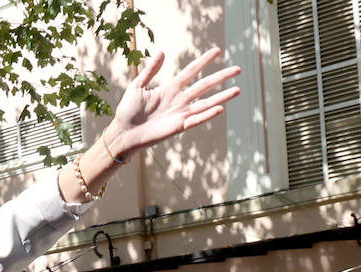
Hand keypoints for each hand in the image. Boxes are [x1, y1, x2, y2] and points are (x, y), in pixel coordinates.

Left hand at [108, 48, 240, 157]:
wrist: (122, 133)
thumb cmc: (127, 111)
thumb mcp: (136, 86)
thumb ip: (150, 71)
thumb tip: (162, 52)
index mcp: (170, 89)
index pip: (191, 71)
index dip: (203, 61)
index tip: (217, 50)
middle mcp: (179, 100)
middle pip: (204, 85)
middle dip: (221, 77)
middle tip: (238, 69)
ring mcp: (180, 114)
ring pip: (205, 103)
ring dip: (222, 97)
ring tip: (238, 89)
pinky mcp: (178, 127)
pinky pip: (196, 120)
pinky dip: (207, 115)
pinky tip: (220, 108)